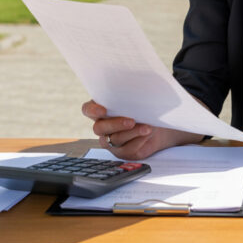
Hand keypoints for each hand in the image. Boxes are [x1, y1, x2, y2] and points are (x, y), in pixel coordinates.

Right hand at [80, 100, 203, 159]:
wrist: (156, 124)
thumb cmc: (142, 106)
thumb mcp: (135, 98)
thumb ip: (129, 95)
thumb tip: (135, 90)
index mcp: (100, 109)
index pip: (87, 110)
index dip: (92, 111)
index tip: (103, 110)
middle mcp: (103, 127)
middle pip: (99, 128)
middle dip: (116, 124)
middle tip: (131, 121)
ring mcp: (111, 141)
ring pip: (116, 139)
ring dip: (133, 133)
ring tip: (147, 128)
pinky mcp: (123, 152)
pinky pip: (128, 149)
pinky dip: (139, 141)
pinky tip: (147, 134)